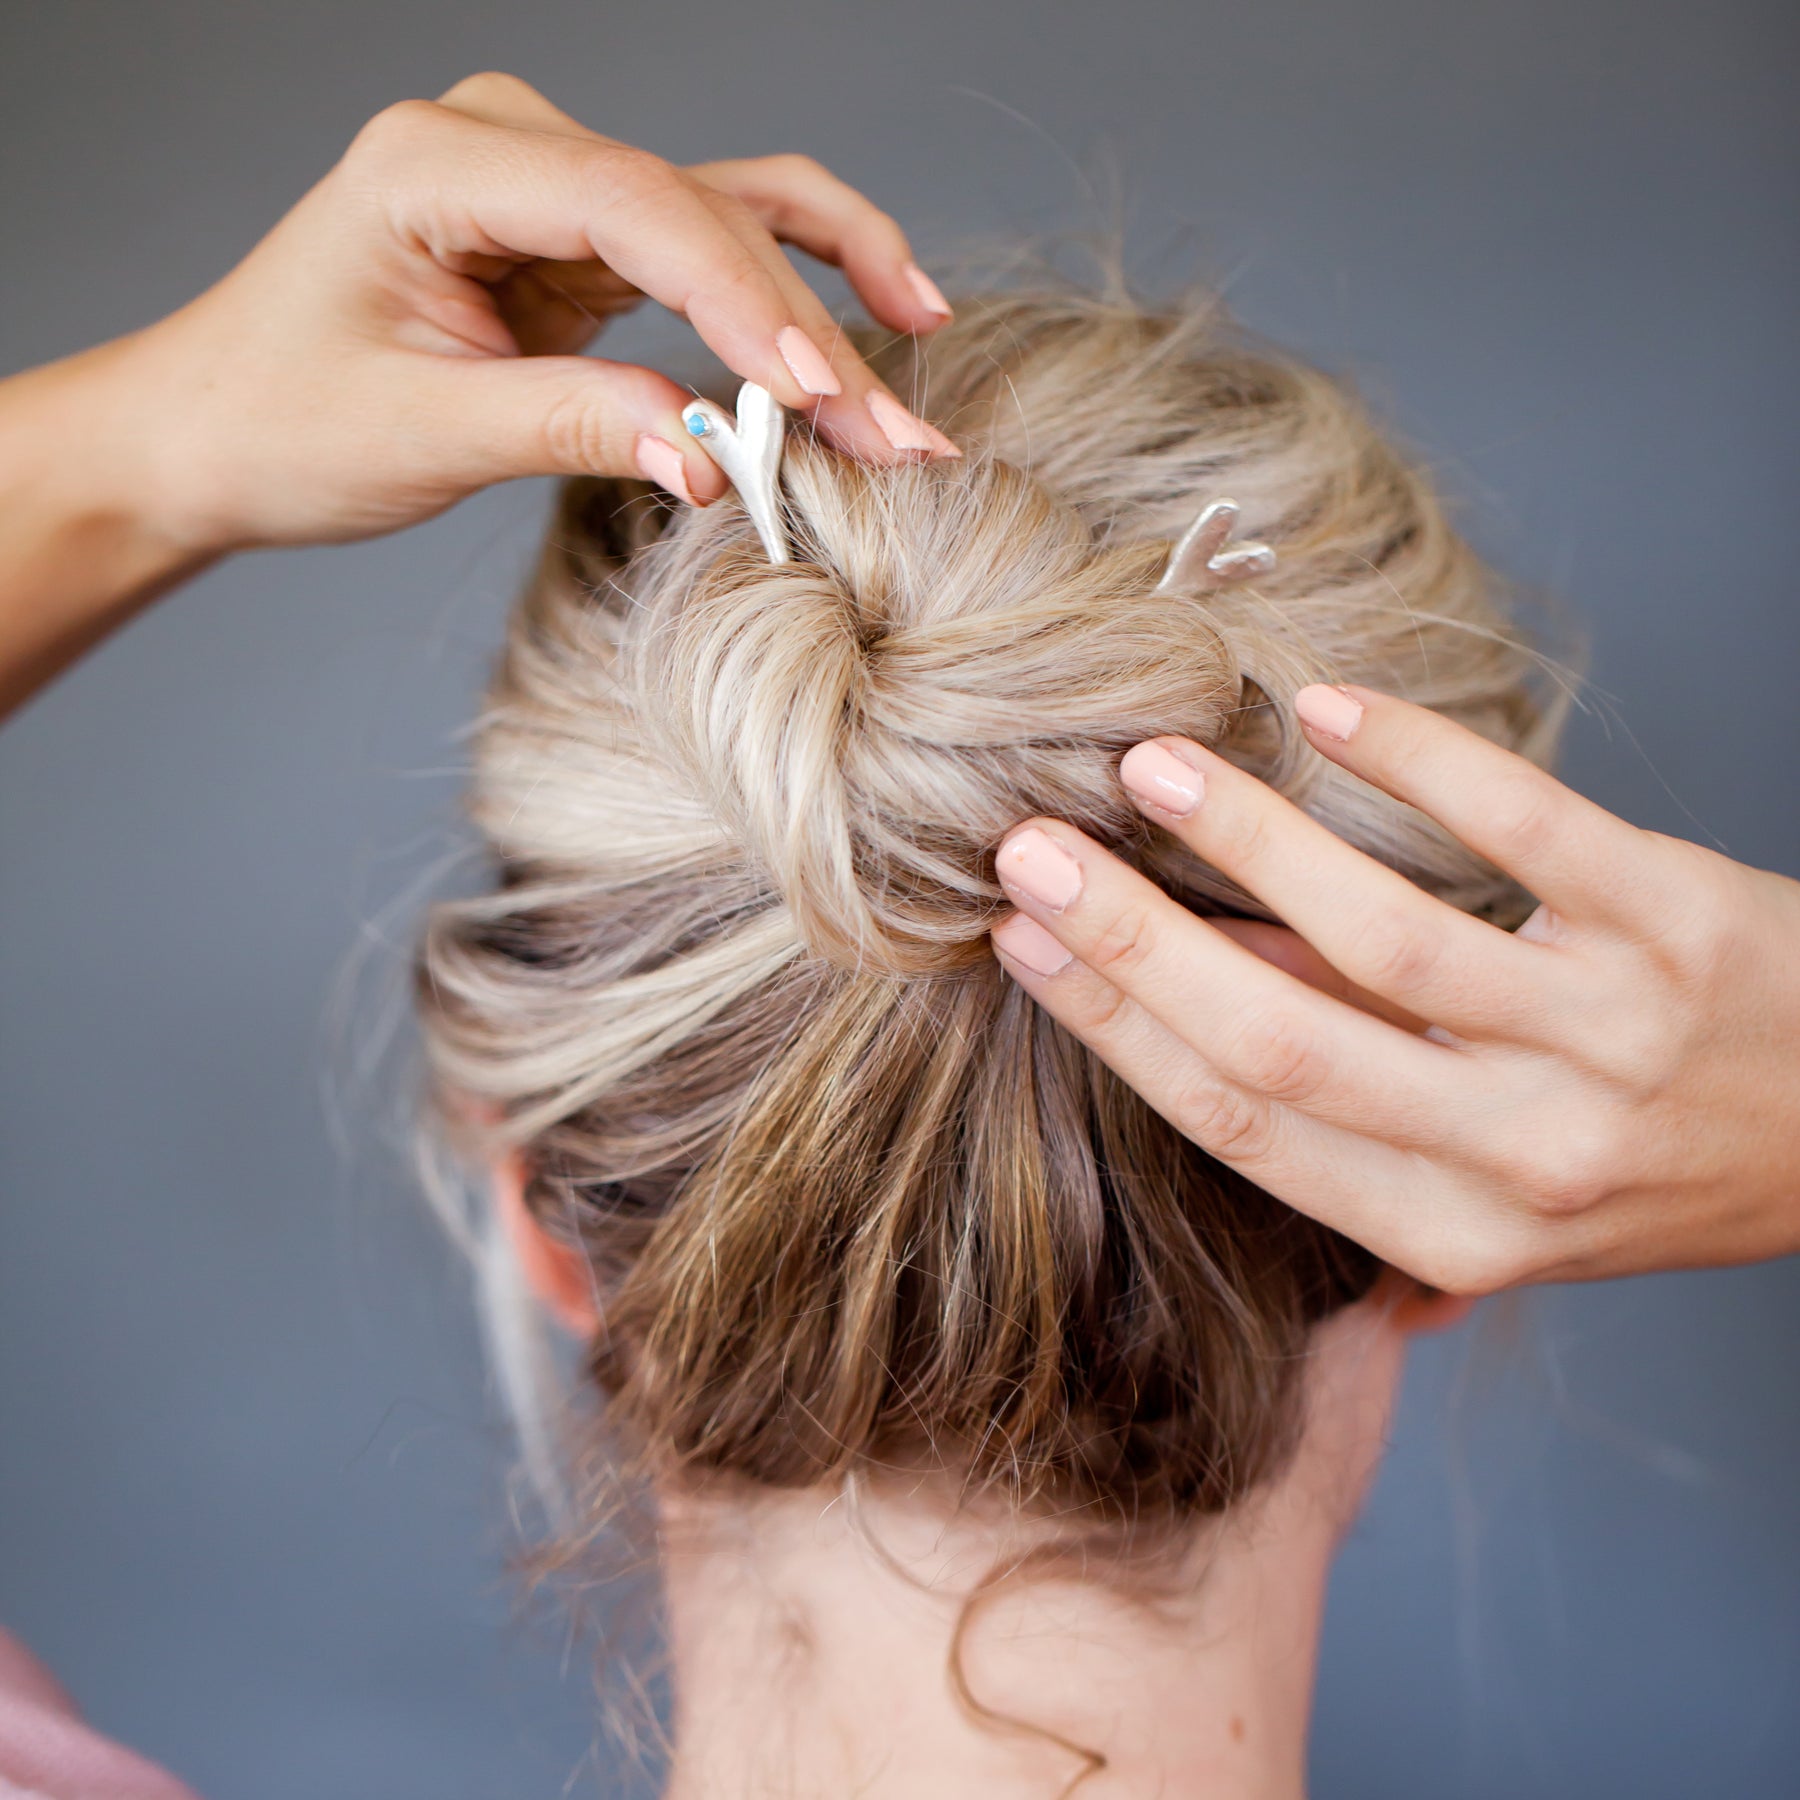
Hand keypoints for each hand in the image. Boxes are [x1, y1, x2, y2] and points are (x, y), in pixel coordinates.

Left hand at [91, 72, 955, 556]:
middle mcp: (508, 145)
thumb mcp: (422, 434)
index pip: (637, 208)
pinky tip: (877, 310)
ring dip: (828, 300)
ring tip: (915, 372)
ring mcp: (551, 186)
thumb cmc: (281, 419)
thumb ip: (573, 427)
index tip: (822, 397)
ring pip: (729, 218)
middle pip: (704, 218)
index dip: (744, 301)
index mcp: (440, 160)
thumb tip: (715, 459)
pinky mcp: (579, 240)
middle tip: (900, 438)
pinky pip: (710, 248)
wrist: (213, 428)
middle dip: (809, 336)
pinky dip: (792, 286)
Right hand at [988, 684, 1799, 1292]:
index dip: (1116, 1025)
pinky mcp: (1680, 927)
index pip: (1243, 1124)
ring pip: (1382, 939)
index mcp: (1454, 1233)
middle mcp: (1522, 1157)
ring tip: (1150, 765)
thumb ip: (1352, 1132)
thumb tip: (1183, 1027)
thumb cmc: (1662, 1162)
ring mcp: (1607, 1041)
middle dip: (1132, 937)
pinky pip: (1527, 834)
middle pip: (1277, 1042)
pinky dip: (1416, 763)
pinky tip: (1325, 708)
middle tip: (1033, 845)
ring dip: (1246, 841)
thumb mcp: (1505, 1199)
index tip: (1023, 939)